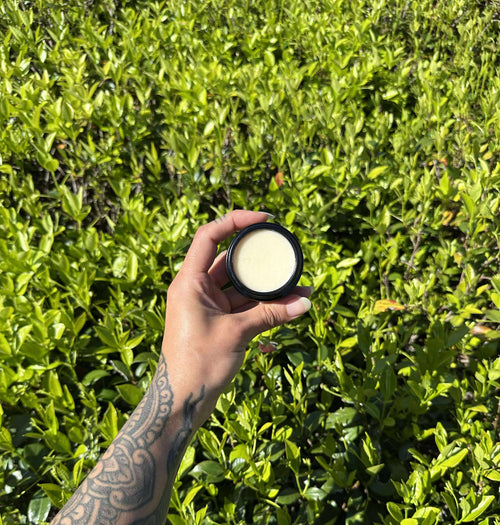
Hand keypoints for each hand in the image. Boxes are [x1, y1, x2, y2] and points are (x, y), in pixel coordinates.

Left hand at [162, 210, 311, 407]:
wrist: (183, 400)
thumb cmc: (199, 364)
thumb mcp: (237, 333)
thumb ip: (271, 314)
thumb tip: (305, 302)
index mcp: (189, 282)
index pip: (209, 236)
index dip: (235, 221)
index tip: (264, 220)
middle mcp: (197, 289)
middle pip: (230, 260)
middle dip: (260, 259)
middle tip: (285, 253)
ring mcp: (208, 305)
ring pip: (240, 286)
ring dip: (267, 286)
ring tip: (299, 285)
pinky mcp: (218, 321)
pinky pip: (243, 305)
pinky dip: (264, 305)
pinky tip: (290, 305)